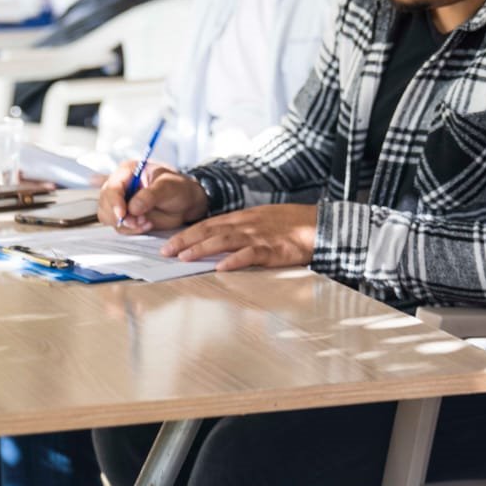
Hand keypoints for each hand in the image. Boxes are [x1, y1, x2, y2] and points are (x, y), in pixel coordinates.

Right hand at [99, 161, 207, 233]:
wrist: (186, 203)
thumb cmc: (178, 188)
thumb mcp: (168, 187)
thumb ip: (150, 195)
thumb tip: (132, 207)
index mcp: (128, 172)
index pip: (112, 187)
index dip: (114, 201)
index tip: (122, 214)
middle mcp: (121, 187)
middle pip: (105, 203)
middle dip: (119, 216)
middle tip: (138, 221)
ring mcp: (122, 203)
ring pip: (109, 217)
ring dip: (126, 224)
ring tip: (146, 222)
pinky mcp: (126, 217)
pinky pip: (120, 227)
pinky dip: (131, 229)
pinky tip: (147, 225)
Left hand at [161, 204, 316, 270]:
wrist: (320, 225)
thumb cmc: (291, 225)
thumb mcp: (261, 221)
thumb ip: (240, 229)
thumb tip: (216, 240)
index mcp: (243, 218)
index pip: (208, 224)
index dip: (187, 233)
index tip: (168, 243)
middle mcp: (247, 224)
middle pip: (211, 230)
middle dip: (186, 240)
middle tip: (165, 251)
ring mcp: (260, 236)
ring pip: (225, 240)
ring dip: (203, 248)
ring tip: (184, 257)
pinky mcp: (274, 250)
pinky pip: (252, 254)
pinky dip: (236, 260)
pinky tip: (222, 267)